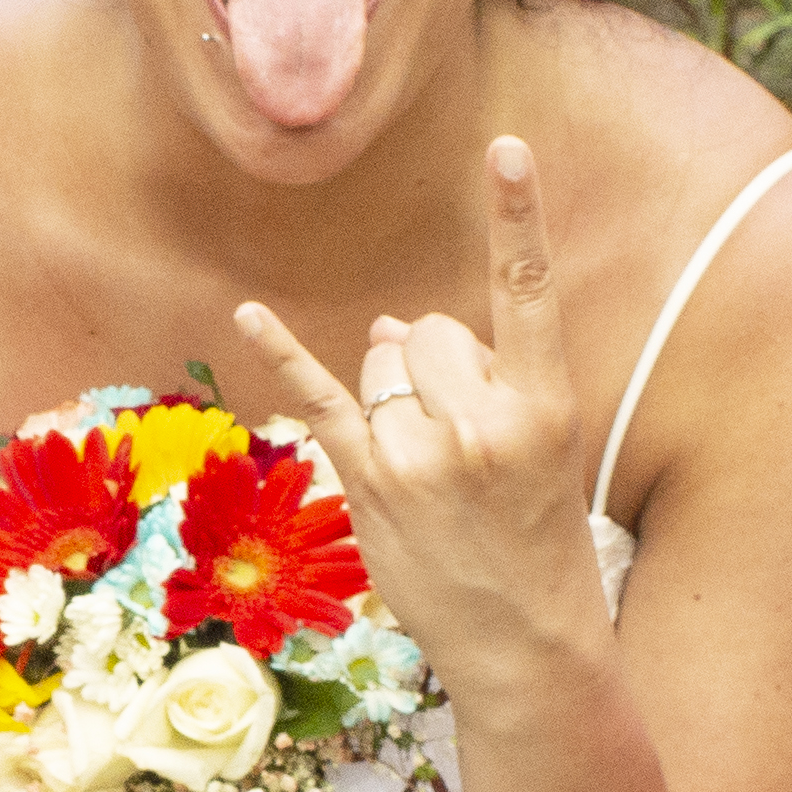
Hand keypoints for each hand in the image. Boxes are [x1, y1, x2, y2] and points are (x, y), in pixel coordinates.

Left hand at [232, 138, 609, 710]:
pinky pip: (318, 398)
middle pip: (429, 330)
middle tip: (464, 441)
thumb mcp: (540, 452)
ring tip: (432, 466)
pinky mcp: (368, 481)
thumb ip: (473, 379)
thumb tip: (385, 327)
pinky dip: (281, 354)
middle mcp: (481, 422)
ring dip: (394, 392)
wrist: (527, 642)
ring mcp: (419, 454)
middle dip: (434, 364)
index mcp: (545, 405)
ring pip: (382, 360)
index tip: (504, 148)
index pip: (528, 293)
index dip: (519, 217)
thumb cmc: (539, 539)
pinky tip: (246, 316)